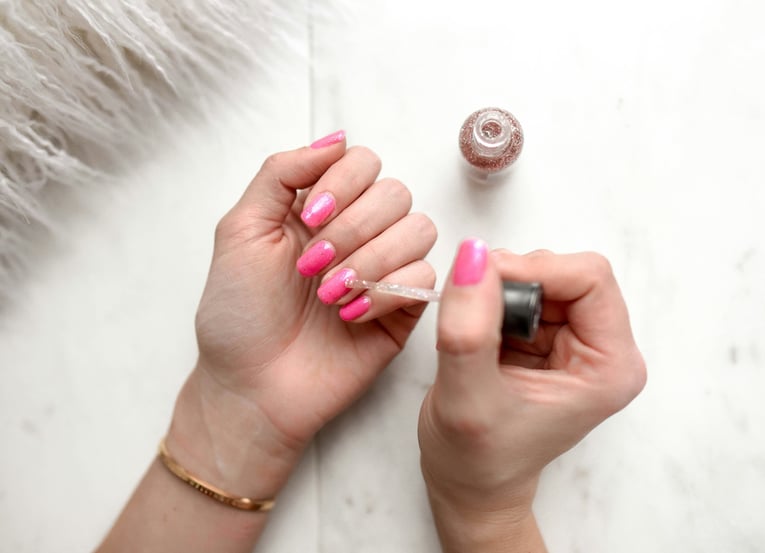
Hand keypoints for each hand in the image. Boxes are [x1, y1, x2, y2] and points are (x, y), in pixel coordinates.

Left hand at [169, 133, 435, 497]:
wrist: (251, 386)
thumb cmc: (238, 315)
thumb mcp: (241, 230)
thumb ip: (282, 173)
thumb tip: (335, 138)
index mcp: (321, 208)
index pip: (363, 163)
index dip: (343, 183)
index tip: (309, 218)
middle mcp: (359, 233)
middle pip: (395, 193)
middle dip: (354, 227)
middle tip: (312, 266)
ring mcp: (385, 270)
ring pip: (419, 230)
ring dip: (372, 259)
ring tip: (329, 294)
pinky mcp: (403, 310)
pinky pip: (425, 279)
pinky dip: (386, 292)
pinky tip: (349, 315)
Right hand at [417, 240, 645, 550]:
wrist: (469, 485)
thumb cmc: (477, 460)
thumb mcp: (467, 398)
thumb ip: (469, 329)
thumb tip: (472, 257)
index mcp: (610, 367)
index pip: (590, 278)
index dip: (534, 269)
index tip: (482, 283)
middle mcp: (601, 349)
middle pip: (565, 271)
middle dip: (512, 281)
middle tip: (472, 315)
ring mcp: (574, 341)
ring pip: (539, 276)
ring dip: (497, 291)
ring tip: (473, 335)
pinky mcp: (546, 337)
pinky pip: (519, 290)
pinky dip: (490, 299)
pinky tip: (477, 334)